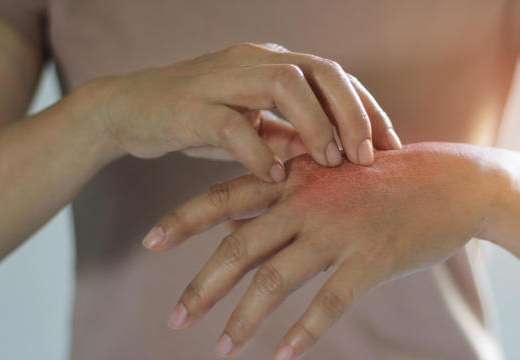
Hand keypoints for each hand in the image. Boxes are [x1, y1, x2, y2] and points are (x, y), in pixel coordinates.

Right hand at [89, 42, 400, 181]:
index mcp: (272, 62)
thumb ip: (291, 133)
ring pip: (283, 84)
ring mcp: (221, 78)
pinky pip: (232, 125)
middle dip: (352, 114)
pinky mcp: (190, 106)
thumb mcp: (253, 124)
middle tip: (367, 157)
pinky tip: (273, 177)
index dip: (367, 109)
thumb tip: (336, 156)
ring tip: (328, 163)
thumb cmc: (197, 119)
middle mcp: (253, 60)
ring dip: (314, 126)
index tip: (391, 147)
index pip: (335, 76)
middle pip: (320, 70)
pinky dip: (259, 152)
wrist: (128, 110)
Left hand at [143, 142, 500, 358]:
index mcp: (294, 179)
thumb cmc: (383, 180)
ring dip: (243, 319)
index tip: (148, 242)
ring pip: (276, 280)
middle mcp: (308, 203)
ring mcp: (339, 231)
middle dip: (202, 286)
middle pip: (239, 248)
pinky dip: (302, 332)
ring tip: (220, 349)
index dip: (183, 219)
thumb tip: (232, 229)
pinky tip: (281, 356)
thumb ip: (279, 203)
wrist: (450, 182)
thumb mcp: (327, 178)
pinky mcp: (371, 260)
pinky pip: (328, 303)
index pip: (225, 196)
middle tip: (176, 319)